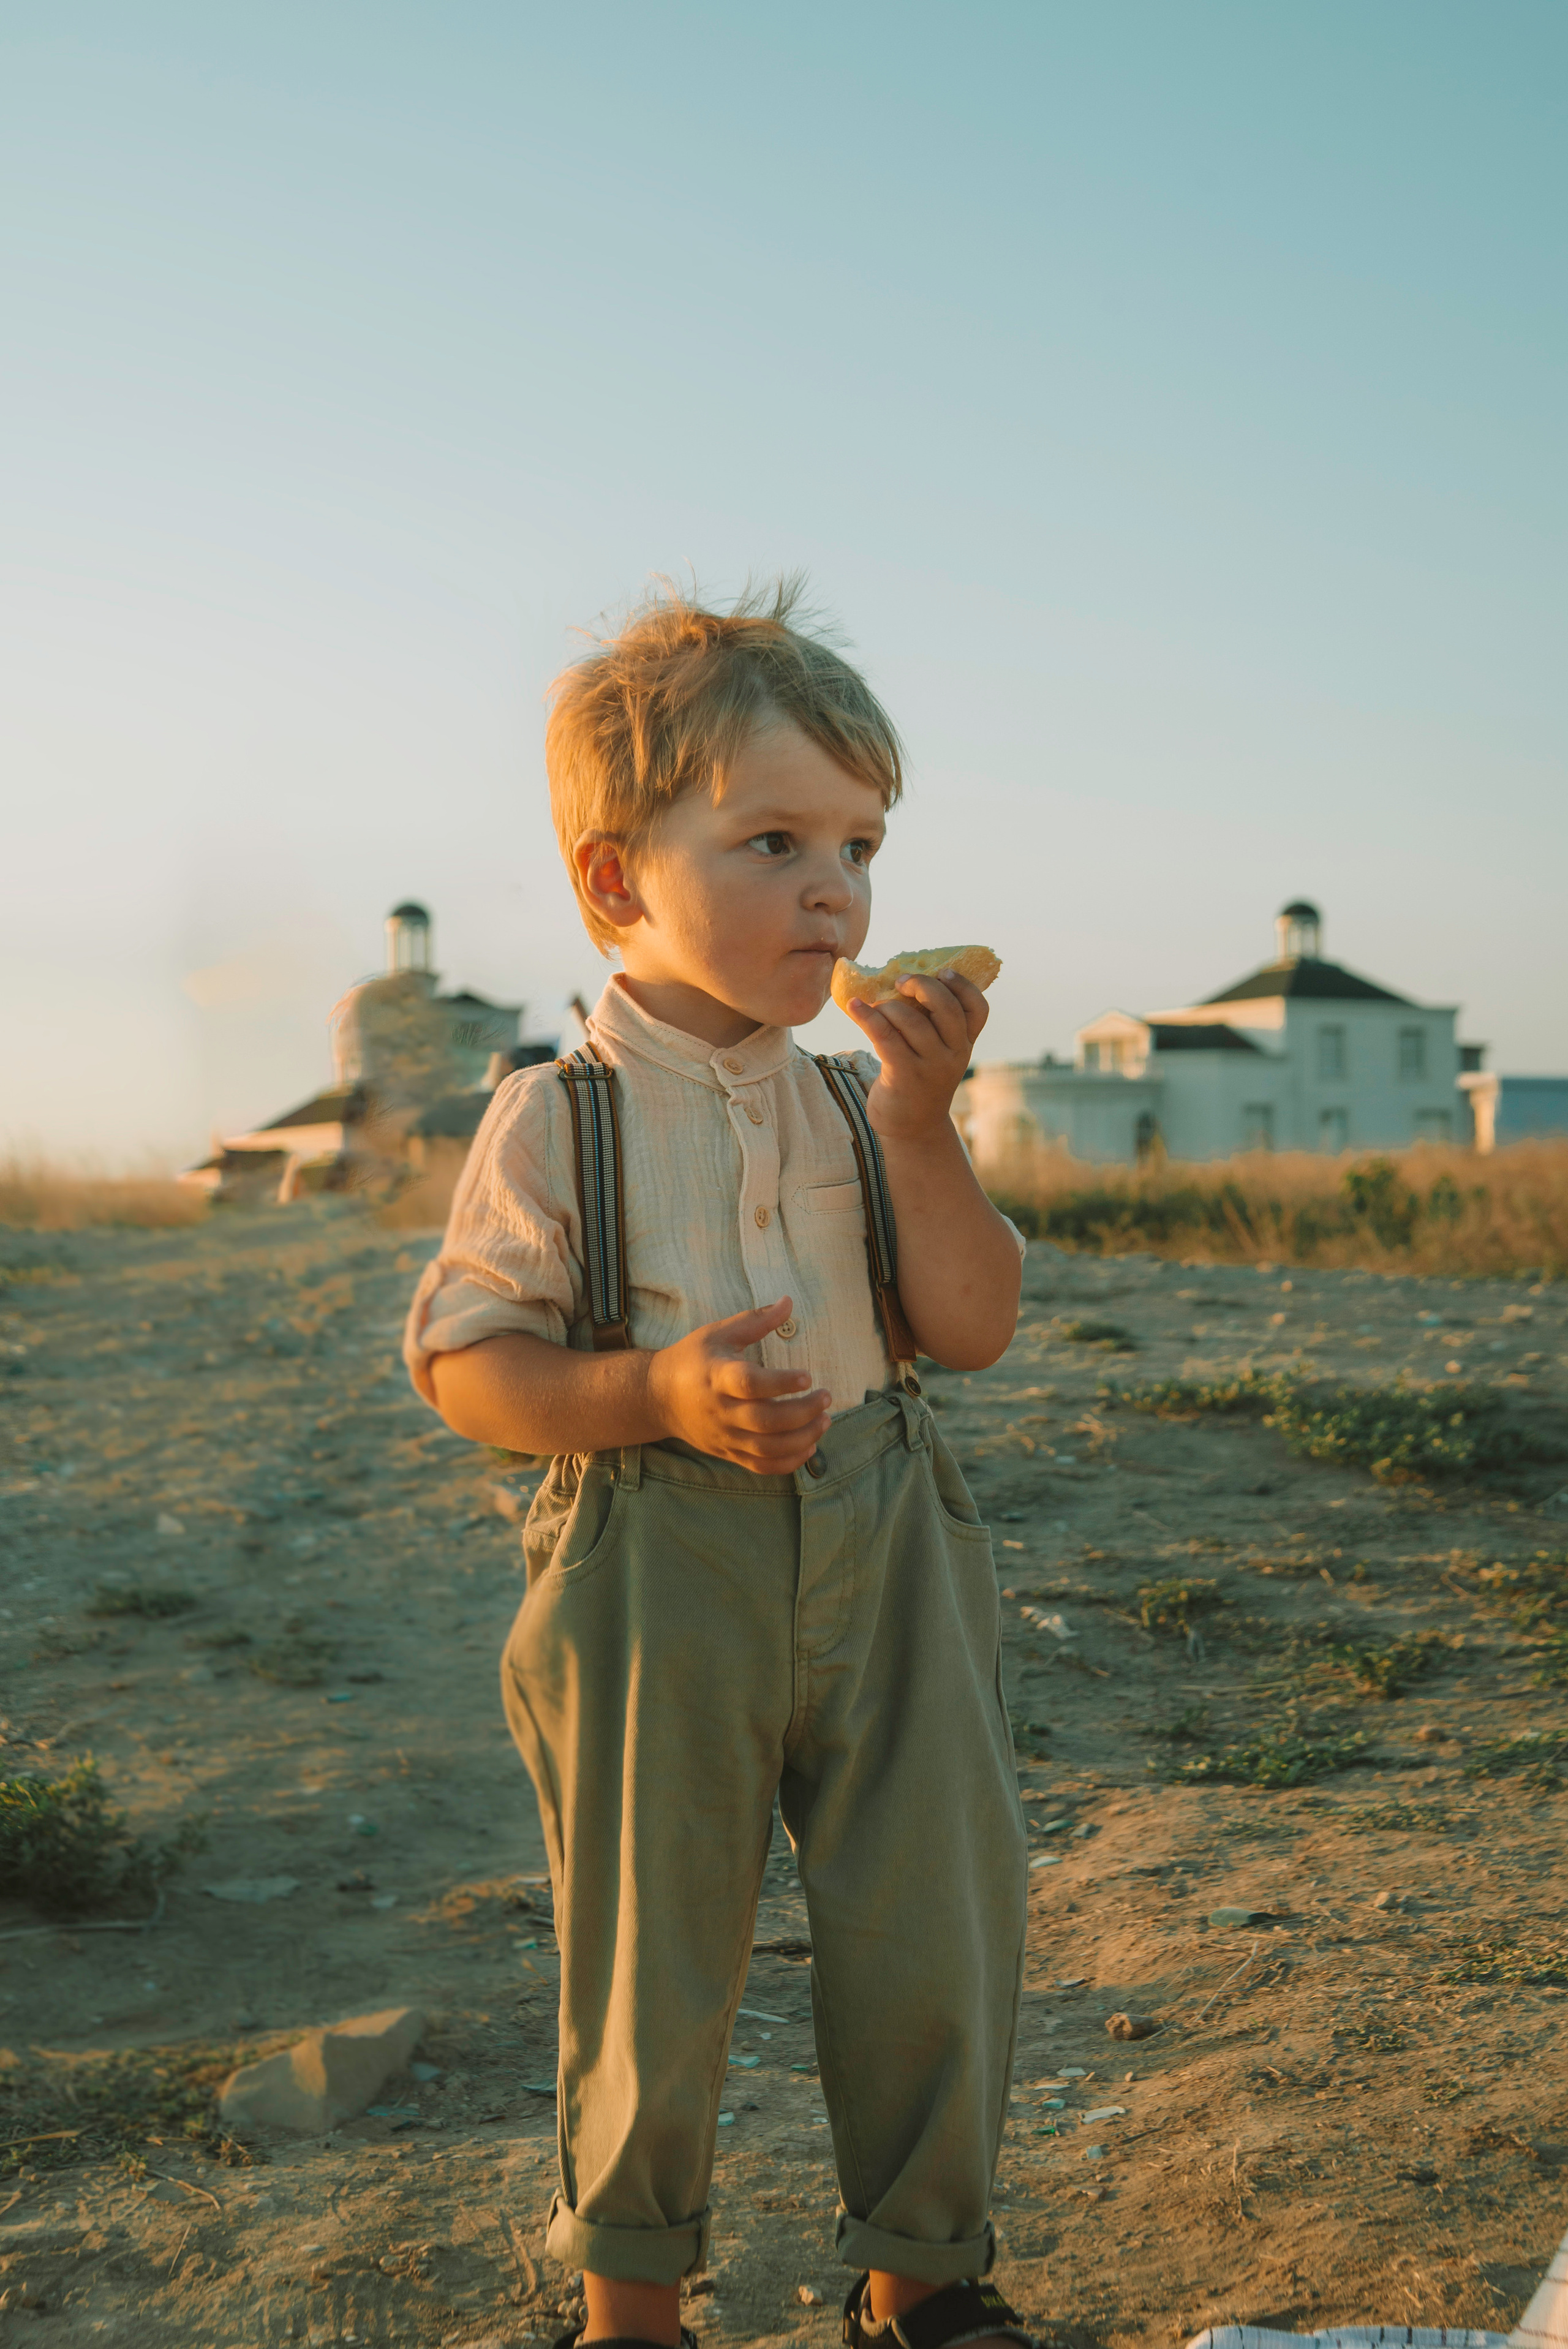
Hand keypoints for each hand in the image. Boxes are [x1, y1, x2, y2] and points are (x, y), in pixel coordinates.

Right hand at [645, 1297, 830, 1473]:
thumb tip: (789, 1301)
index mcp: (717, 1376)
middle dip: (802, 1413)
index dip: (780, 1383)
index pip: (750, 1384)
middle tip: (826, 1397)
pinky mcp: (728, 1452)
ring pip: (767, 1448)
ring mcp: (724, 1436)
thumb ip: (756, 1321)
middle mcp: (721, 1410)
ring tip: (825, 1421)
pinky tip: (809, 1446)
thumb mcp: (719, 1333)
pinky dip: (789, 1462)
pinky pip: (761, 1466)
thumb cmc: (692, 1359)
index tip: (807, 1376)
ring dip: (802, 1438)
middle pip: (765, 1421)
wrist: (657, 1397)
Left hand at [846, 970, 988, 1143]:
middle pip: (947, 1009)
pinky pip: (885, 1037)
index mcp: (965, 1044)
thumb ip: (931, 1024)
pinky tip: (854, 1006)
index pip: (978, 1009)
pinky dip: (867, 1017)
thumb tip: (901, 982)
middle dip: (923, 985)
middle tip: (900, 980)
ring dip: (889, 1005)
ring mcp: (931, 1067)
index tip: (944, 971)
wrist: (912, 1128)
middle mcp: (954, 1054)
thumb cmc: (920, 1080)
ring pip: (912, 1021)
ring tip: (875, 1005)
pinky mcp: (904, 1076)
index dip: (963, 986)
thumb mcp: (937, 1054)